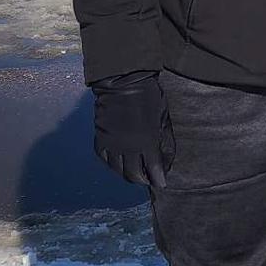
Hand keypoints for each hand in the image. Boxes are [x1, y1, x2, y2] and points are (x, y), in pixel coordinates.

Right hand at [92, 72, 172, 193]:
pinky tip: (118, 162)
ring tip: (133, 172)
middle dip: (142, 180)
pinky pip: (104, 159)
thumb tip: (165, 159)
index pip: (153, 170)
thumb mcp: (163, 119)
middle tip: (147, 178)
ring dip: (127, 174)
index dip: (158, 179)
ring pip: (118, 170)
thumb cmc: (149, 97)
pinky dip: (111, 164)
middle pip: (133, 175)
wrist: (123, 82)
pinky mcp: (100, 138)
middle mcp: (128, 148)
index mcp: (147, 143)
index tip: (161, 183)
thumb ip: (164, 141)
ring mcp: (113, 144)